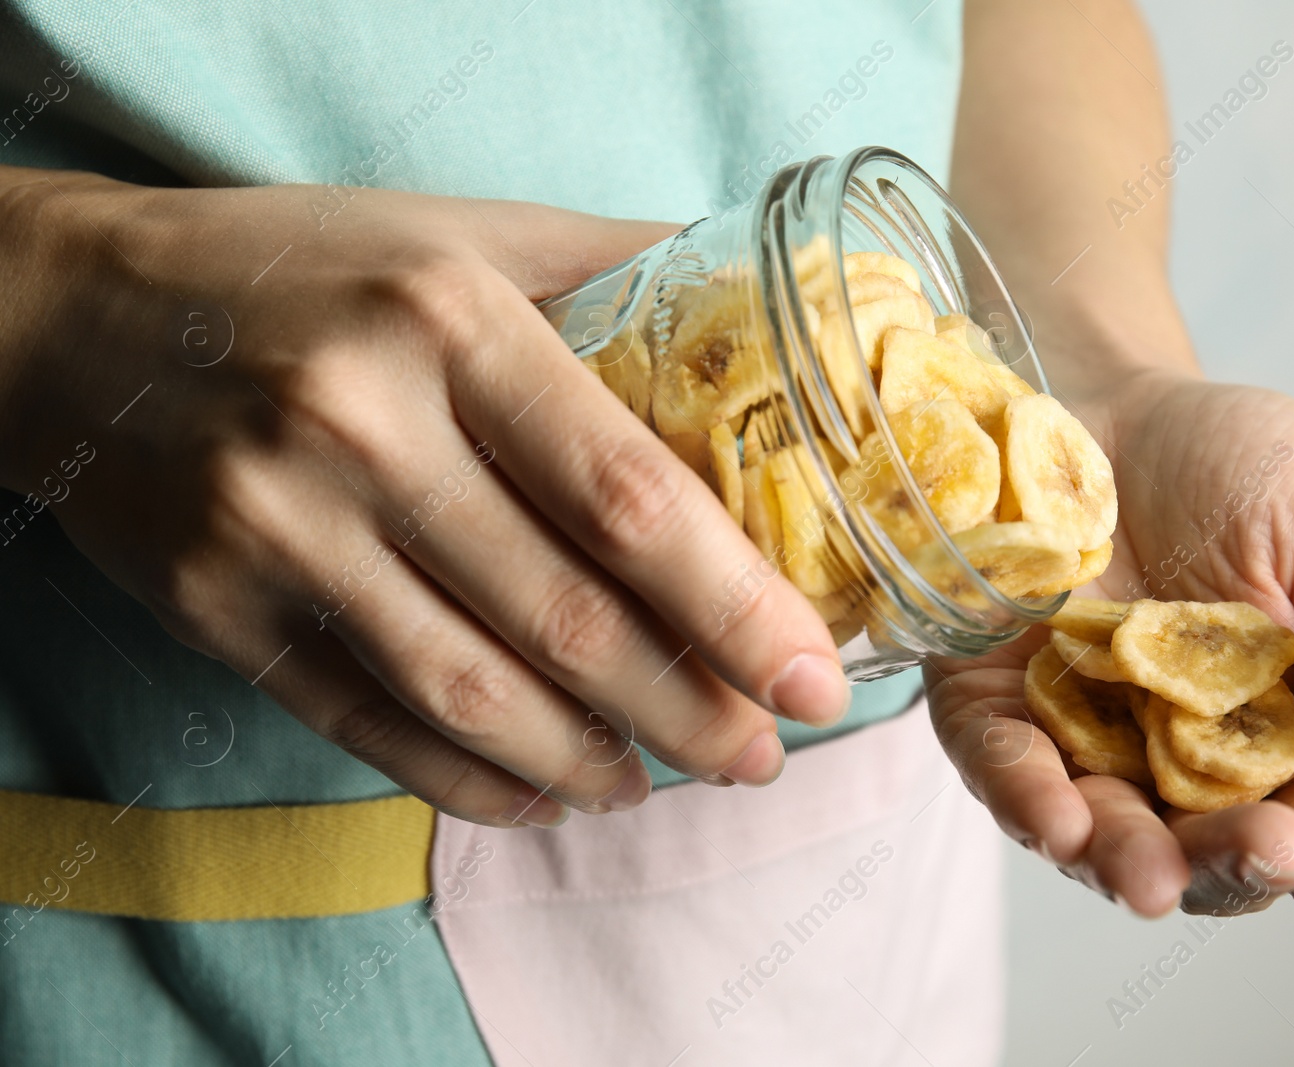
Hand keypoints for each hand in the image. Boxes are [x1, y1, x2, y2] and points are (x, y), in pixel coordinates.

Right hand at [0, 171, 851, 825]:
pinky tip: (541, 791)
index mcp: (449, 322)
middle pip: (564, 617)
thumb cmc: (301, 268)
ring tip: (658, 780)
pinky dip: (470, 780)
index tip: (812, 671)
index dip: (735, 603)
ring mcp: (278, 530)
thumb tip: (767, 322)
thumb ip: (613, 271)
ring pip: (470, 694)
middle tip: (761, 754)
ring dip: (586, 761)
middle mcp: (361, 429)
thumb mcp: (460, 232)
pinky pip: (369, 726)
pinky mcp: (215, 609)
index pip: (626, 495)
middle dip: (688, 709)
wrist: (73, 315)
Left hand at [925, 370, 1293, 914]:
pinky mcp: (987, 697)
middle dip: (1241, 864)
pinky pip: (998, 762)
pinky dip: (1025, 794)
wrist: (1119, 392)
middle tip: (1275, 850)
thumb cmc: (1250, 471)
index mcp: (1278, 746)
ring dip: (1128, 861)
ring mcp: (1076, 735)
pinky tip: (1060, 821)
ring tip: (1154, 878)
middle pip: (1208, 858)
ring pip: (1101, 833)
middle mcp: (1174, 764)